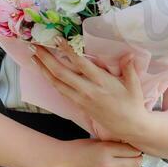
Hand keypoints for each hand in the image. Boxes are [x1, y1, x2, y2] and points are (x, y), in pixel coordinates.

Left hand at [29, 38, 146, 143]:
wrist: (128, 127)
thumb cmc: (132, 103)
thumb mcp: (134, 86)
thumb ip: (129, 69)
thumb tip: (128, 54)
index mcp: (101, 83)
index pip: (81, 64)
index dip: (68, 51)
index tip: (57, 39)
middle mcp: (87, 90)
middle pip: (61, 73)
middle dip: (46, 59)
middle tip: (35, 45)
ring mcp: (80, 99)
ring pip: (57, 83)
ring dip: (43, 69)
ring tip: (33, 56)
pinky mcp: (78, 104)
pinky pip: (60, 90)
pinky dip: (50, 80)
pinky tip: (44, 72)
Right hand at [53, 137, 143, 166]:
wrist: (61, 163)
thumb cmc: (77, 149)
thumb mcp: (96, 141)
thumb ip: (113, 144)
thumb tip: (130, 146)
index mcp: (106, 150)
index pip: (133, 150)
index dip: (136, 149)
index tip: (134, 149)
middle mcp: (108, 165)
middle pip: (136, 163)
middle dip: (137, 160)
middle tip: (134, 158)